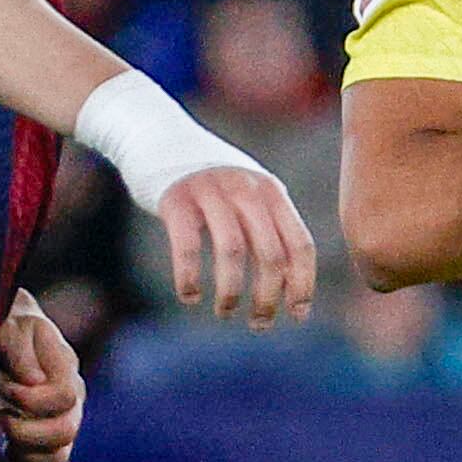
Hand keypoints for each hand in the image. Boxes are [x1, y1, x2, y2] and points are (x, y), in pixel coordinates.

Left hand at [0, 291, 86, 461]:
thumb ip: (20, 347)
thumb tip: (32, 382)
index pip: (66, 397)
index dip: (33, 398)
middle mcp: (70, 401)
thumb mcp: (10, 323)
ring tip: (1, 431)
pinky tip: (3, 448)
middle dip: (26, 429)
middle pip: (66, 431)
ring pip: (59, 457)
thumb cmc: (4, 325)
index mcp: (65, 368)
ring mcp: (59, 424)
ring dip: (26, 450)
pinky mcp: (42, 444)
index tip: (3, 386)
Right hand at [151, 165, 314, 325]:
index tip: (297, 315)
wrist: (158, 137)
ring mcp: (211, 191)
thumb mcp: (248, 193)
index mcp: (272, 192)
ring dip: (231, 292)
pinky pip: (188, 245)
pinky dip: (190, 277)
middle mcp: (246, 189)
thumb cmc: (210, 181)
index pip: (300, 244)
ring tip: (225, 312)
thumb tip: (291, 285)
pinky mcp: (176, 198)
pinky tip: (189, 296)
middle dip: (268, 297)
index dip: (302, 284)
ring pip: (233, 252)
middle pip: (271, 254)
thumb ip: (269, 228)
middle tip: (259, 324)